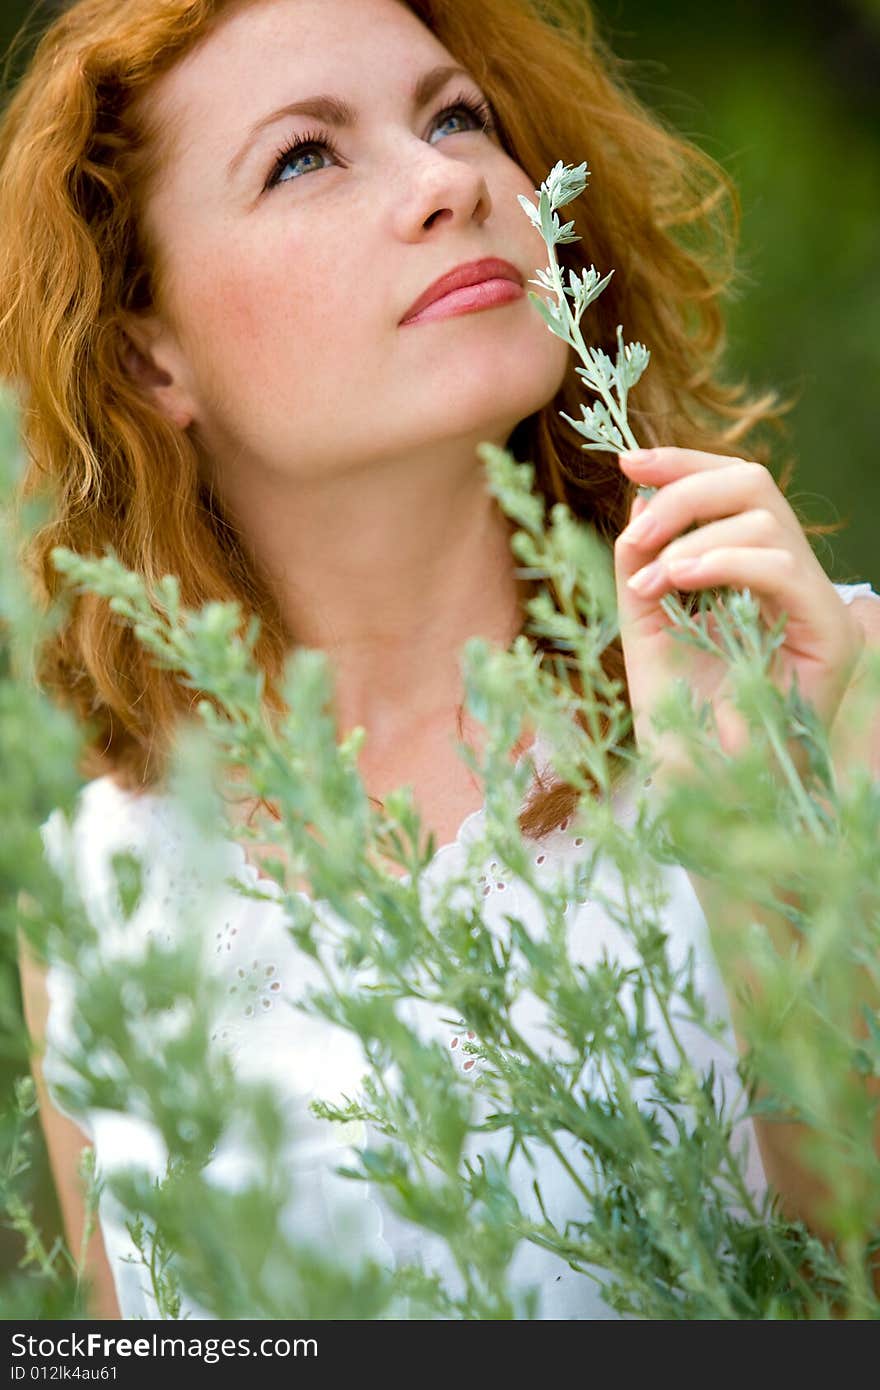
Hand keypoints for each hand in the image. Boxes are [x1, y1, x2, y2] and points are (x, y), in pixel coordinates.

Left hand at [613, 446, 863, 785]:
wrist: (707, 798)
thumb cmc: (681, 725)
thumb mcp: (647, 629)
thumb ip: (643, 565)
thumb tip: (638, 501)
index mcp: (754, 575)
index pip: (734, 487)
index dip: (683, 463)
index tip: (627, 462)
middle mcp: (792, 582)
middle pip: (753, 482)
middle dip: (683, 491)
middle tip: (636, 534)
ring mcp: (815, 607)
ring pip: (766, 517)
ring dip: (690, 537)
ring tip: (651, 582)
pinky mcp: (828, 636)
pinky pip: (780, 566)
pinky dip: (721, 560)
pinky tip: (676, 583)